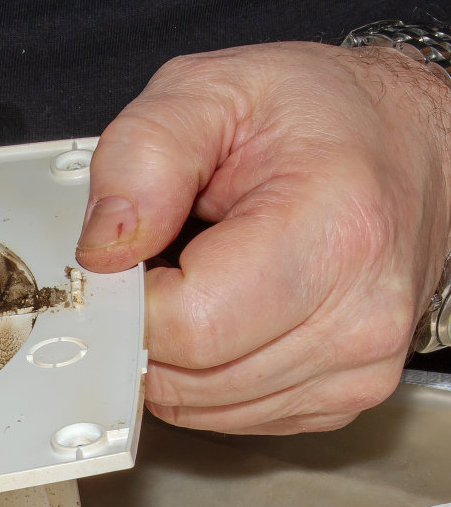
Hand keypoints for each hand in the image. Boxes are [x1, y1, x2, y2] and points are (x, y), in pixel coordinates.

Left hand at [76, 41, 450, 434]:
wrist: (402, 142)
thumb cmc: (318, 117)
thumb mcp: (210, 91)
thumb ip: (139, 156)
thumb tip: (103, 247)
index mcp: (333, 233)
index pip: (187, 326)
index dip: (131, 295)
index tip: (134, 253)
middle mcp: (359, 314)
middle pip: (186, 376)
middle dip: (146, 322)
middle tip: (167, 256)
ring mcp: (356, 367)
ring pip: (197, 405)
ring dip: (172, 350)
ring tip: (204, 274)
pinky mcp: (340, 398)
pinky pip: (224, 414)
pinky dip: (202, 370)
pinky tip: (227, 309)